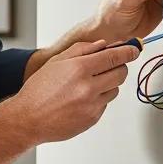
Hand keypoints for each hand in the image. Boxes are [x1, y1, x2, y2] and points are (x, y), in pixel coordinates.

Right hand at [9, 41, 138, 145]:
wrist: (28, 119)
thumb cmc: (38, 90)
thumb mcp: (56, 62)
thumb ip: (82, 50)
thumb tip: (104, 45)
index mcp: (79, 69)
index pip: (114, 56)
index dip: (128, 52)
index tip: (134, 49)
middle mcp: (88, 87)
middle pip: (121, 73)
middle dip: (119, 67)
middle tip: (110, 66)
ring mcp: (92, 105)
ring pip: (114, 90)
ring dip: (107, 84)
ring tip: (87, 86)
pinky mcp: (93, 119)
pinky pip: (104, 104)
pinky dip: (98, 100)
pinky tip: (80, 100)